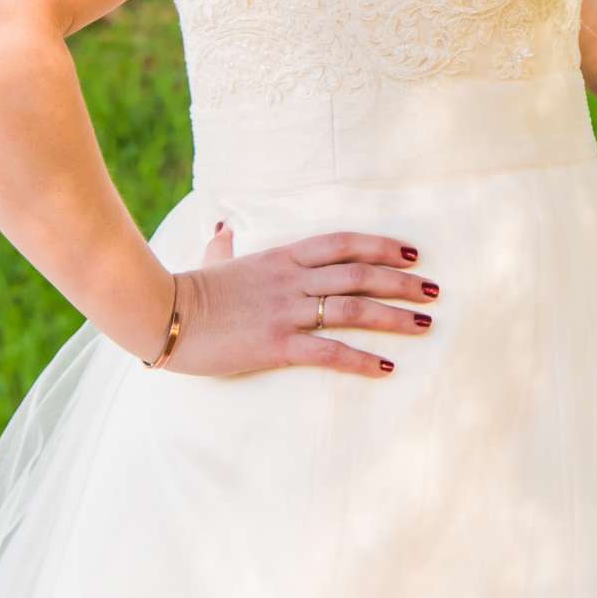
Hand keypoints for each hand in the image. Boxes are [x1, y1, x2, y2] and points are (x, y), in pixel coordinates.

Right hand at [157, 224, 438, 376]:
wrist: (161, 313)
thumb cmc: (186, 288)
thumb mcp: (213, 261)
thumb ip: (226, 246)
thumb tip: (224, 230)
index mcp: (283, 256)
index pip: (344, 244)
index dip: (381, 247)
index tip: (411, 253)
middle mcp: (293, 279)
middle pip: (361, 274)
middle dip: (402, 281)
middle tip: (434, 290)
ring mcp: (287, 311)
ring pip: (354, 309)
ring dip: (395, 317)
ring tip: (425, 324)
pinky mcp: (277, 344)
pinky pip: (329, 351)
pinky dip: (361, 359)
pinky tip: (385, 367)